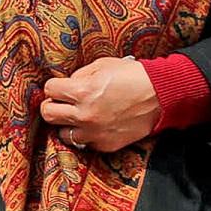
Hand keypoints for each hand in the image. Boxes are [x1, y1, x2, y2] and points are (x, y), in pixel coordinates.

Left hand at [40, 57, 159, 152]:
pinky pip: (85, 142)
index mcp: (82, 91)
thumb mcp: (103, 65)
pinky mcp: (105, 144)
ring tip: (78, 116)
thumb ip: (80, 75)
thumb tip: (66, 84)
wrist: (162, 95)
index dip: (54, 86)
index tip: (59, 86)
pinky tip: (95, 124)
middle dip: (52, 105)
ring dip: (68, 124)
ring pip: (63, 133)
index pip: (49, 90)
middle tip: (61, 102)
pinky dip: (87, 134)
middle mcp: (84, 115)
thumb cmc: (133, 76)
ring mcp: (94, 132)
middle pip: (48, 114)